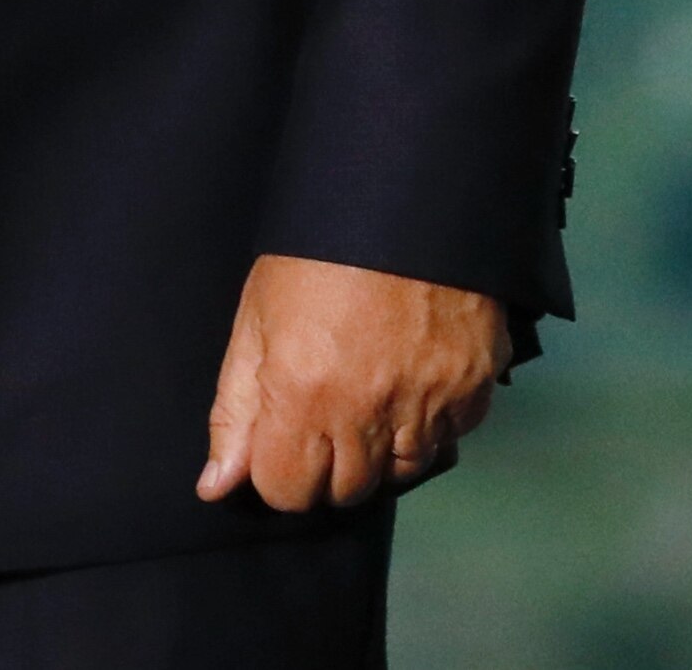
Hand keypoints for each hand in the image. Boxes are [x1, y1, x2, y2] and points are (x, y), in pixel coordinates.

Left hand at [196, 252, 509, 511]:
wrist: (405, 199)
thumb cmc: (314, 253)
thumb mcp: (256, 319)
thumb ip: (235, 409)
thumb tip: (216, 486)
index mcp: (303, 395)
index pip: (287, 492)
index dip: (276, 472)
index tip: (279, 443)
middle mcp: (369, 413)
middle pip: (345, 491)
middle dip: (326, 467)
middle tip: (321, 415)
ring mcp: (430, 405)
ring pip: (401, 474)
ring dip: (378, 453)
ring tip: (365, 399)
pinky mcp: (474, 389)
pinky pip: (448, 438)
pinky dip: (428, 425)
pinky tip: (409, 382)